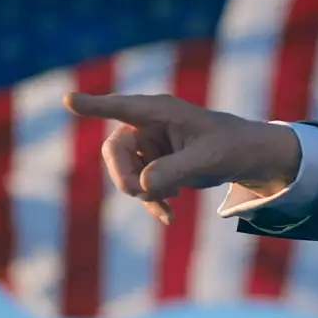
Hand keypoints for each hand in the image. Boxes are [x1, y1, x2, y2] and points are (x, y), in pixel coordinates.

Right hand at [62, 92, 300, 224]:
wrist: (248, 158)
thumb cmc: (231, 147)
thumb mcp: (207, 161)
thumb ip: (173, 171)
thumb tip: (142, 186)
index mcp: (162, 111)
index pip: (122, 107)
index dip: (95, 106)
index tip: (69, 100)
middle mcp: (150, 124)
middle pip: (115, 150)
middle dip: (125, 176)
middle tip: (143, 194)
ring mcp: (150, 144)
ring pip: (125, 172)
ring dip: (143, 191)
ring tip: (171, 201)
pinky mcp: (154, 163)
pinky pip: (139, 184)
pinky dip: (151, 200)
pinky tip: (168, 217)